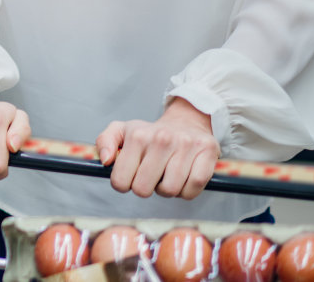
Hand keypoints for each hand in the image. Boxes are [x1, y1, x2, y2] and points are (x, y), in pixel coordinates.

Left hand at [95, 97, 218, 198]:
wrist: (186, 122)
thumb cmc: (151, 134)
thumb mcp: (122, 131)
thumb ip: (105, 142)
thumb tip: (105, 161)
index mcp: (138, 135)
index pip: (120, 180)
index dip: (123, 184)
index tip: (129, 177)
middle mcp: (162, 139)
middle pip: (143, 189)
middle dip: (144, 188)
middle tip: (150, 177)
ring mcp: (186, 145)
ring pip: (170, 190)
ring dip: (166, 190)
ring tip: (166, 176)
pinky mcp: (207, 152)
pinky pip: (193, 188)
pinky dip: (186, 191)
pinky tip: (182, 179)